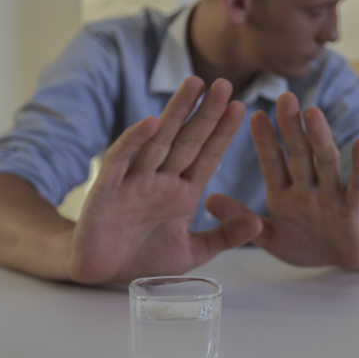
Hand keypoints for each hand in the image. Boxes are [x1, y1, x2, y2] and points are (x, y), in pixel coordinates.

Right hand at [67, 77, 261, 283]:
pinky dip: (134, 141)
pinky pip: (121, 160)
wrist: (100, 273)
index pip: (207, 155)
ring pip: (158, 141)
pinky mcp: (107, 189)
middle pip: (187, 140)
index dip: (222, 132)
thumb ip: (223, 236)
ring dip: (175, 113)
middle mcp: (161, 180)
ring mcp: (135, 181)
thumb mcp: (192, 251)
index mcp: (182, 192)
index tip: (241, 106)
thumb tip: (259, 224)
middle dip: (205, 113)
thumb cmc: (143, 259)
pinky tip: (151, 122)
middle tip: (224, 84)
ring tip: (194, 85)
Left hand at [207, 92, 358, 269]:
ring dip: (319, 138)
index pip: (273, 163)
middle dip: (291, 127)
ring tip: (313, 112)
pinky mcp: (355, 210)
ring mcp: (332, 197)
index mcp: (283, 194)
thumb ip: (241, 219)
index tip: (254, 114)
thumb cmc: (305, 244)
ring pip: (325, 163)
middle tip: (284, 97)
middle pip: (299, 154)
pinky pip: (358, 186)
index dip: (265, 140)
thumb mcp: (268, 236)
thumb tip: (207, 200)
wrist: (342, 262)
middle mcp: (308, 188)